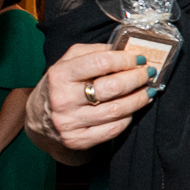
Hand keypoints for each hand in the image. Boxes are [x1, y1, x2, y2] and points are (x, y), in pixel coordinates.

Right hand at [26, 44, 152, 154]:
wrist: (41, 116)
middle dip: (138, 78)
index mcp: (60, 75)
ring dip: (140, 98)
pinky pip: (114, 129)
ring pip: (117, 110)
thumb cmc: (63, 83)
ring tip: (148, 90)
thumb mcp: (70, 60)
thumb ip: (97, 51)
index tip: (140, 58)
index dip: (126, 59)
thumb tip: (128, 49)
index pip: (101, 62)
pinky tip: (133, 108)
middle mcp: (63, 99)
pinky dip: (129, 117)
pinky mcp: (78, 140)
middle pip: (113, 87)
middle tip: (148, 73)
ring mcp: (69, 122)